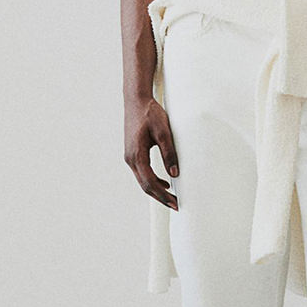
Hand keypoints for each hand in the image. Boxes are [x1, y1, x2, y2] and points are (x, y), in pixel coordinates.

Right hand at [124, 95, 178, 209]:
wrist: (136, 100)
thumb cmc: (150, 113)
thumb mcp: (163, 131)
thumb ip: (169, 152)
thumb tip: (175, 174)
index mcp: (136, 155)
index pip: (150, 182)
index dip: (163, 195)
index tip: (176, 202)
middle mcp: (130, 159)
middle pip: (145, 185)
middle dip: (161, 197)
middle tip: (176, 205)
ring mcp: (130, 156)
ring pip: (143, 180)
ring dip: (157, 190)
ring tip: (172, 197)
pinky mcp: (133, 153)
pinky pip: (142, 172)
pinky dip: (153, 180)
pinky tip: (165, 182)